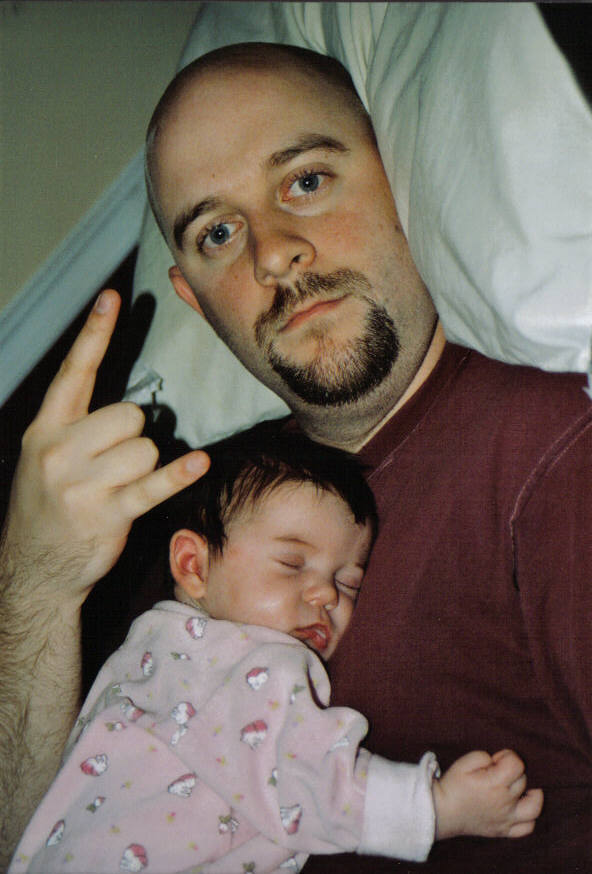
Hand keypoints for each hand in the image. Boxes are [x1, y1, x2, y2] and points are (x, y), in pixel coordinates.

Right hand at [1, 289, 208, 606]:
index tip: (111, 298)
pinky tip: (198, 463)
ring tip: (119, 488)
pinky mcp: (108, 514)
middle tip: (115, 464)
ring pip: (144, 448)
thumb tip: (132, 410)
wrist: (33, 567)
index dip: (94, 334)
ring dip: (145, 467)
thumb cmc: (49, 506)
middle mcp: (59, 451)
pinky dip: (178, 474)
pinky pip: (153, 485)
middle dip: (133, 435)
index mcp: (46, 430)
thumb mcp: (45, 458)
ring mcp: (82, 484)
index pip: (73, 372)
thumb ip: (77, 426)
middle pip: (128, 415)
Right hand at [433, 749, 543, 839]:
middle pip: (523, 780)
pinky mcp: (504, 831)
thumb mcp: (464, 762)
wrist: (442, 812)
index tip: (496, 759)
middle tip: (496, 771)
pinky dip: (529, 818)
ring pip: (534, 806)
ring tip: (519, 788)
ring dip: (531, 794)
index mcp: (495, 784)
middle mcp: (505, 802)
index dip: (507, 756)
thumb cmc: (453, 785)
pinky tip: (519, 807)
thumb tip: (497, 761)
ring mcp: (506, 819)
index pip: (517, 764)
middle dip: (512, 771)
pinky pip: (527, 827)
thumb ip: (484, 756)